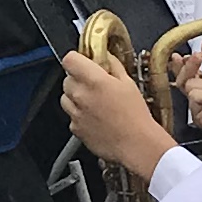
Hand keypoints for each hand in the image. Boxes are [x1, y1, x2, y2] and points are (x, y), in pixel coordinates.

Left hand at [56, 47, 170, 181]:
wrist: (137, 144)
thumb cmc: (135, 117)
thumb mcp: (128, 83)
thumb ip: (113, 66)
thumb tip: (106, 57)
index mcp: (94, 80)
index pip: (69, 59)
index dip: (76, 59)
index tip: (83, 62)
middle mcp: (80, 95)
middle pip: (67, 78)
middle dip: (78, 78)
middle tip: (95, 84)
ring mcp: (75, 113)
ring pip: (65, 97)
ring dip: (76, 96)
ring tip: (95, 102)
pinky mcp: (75, 128)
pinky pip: (71, 115)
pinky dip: (79, 114)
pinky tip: (95, 117)